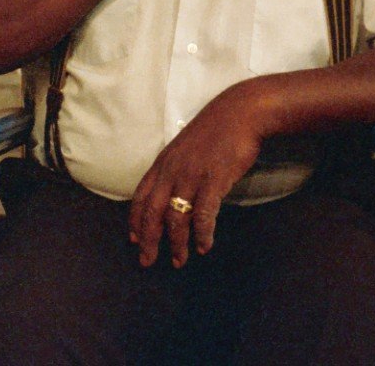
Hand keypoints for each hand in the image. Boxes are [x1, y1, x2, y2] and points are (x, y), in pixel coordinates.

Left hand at [127, 86, 264, 268]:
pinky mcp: (214, 180)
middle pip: (152, 213)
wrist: (241, 112)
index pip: (140, 196)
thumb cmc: (216, 129)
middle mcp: (172, 171)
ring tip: (180, 260)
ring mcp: (192, 176)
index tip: (134, 239)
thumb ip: (175, 168)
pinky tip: (205, 246)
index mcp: (163, 162)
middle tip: (148, 261)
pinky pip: (203, 214)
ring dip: (177, 243)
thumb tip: (173, 192)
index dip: (135, 221)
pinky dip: (202, 234)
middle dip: (148, 240)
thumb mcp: (185, 146)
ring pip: (176, 218)